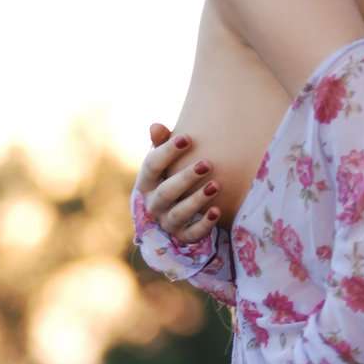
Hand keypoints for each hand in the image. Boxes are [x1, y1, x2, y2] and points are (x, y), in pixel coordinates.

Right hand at [135, 123, 220, 243]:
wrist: (174, 208)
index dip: (167, 152)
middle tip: (207, 164)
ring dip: (197, 200)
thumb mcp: (164, 160)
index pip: (151, 166)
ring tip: (216, 185)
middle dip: (186, 178)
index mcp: (145, 182)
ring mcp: (166, 222)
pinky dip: (205, 224)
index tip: (186, 138)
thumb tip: (156, 126)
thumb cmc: (170, 175)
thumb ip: (161, 143)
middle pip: (166, 192)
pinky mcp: (182, 236)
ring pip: (179, 213)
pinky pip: (192, 234)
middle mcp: (153, 204)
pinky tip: (217, 211)